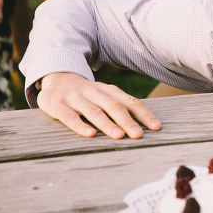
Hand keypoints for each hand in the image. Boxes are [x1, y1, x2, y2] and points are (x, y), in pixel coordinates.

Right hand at [37, 72, 161, 138]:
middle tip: (138, 135)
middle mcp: (94, 92)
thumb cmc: (87, 93)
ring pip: (94, 111)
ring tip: (119, 136)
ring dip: (107, 124)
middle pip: (114, 106)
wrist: (56, 76)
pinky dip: (80, 125)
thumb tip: (144, 125)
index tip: (156, 127)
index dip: (144, 114)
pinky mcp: (57, 105)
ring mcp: (75, 98)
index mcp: (109, 90)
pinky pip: (69, 116)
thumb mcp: (104, 95)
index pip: (130, 102)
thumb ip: (121, 106)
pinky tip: (90, 134)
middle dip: (128, 121)